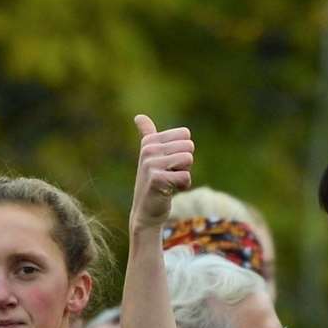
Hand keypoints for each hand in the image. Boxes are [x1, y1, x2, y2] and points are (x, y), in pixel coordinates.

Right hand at [130, 115, 193, 234]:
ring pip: (188, 160)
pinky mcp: (156, 180)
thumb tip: (138, 116)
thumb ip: (147, 135)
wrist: (147, 211)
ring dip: (184, 175)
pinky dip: (182, 186)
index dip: (183, 151)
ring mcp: (150, 165)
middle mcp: (148, 150)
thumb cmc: (154, 181)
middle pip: (189, 147)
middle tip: (170, 174)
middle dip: (185, 164)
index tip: (169, 163)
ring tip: (170, 182)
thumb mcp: (150, 156)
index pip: (185, 135)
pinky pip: (185, 177)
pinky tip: (170, 191)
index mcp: (149, 141)